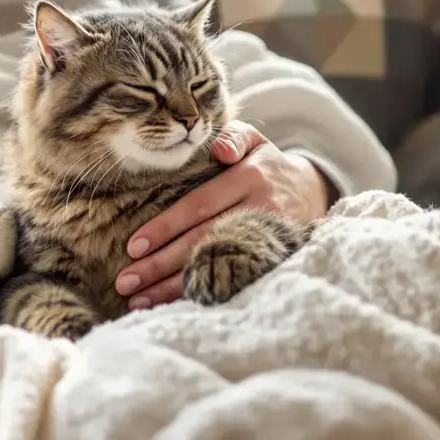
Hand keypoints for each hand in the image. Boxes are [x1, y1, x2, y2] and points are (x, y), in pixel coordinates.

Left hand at [114, 121, 332, 308]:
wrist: (313, 191)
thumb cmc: (268, 164)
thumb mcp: (255, 141)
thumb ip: (234, 136)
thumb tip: (217, 147)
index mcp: (250, 177)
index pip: (200, 205)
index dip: (167, 227)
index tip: (134, 245)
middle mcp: (260, 209)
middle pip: (202, 240)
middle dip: (161, 264)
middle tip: (125, 280)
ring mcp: (268, 238)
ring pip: (215, 264)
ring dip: (174, 286)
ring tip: (138, 299)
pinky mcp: (272, 258)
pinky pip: (232, 278)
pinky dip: (200, 292)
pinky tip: (170, 303)